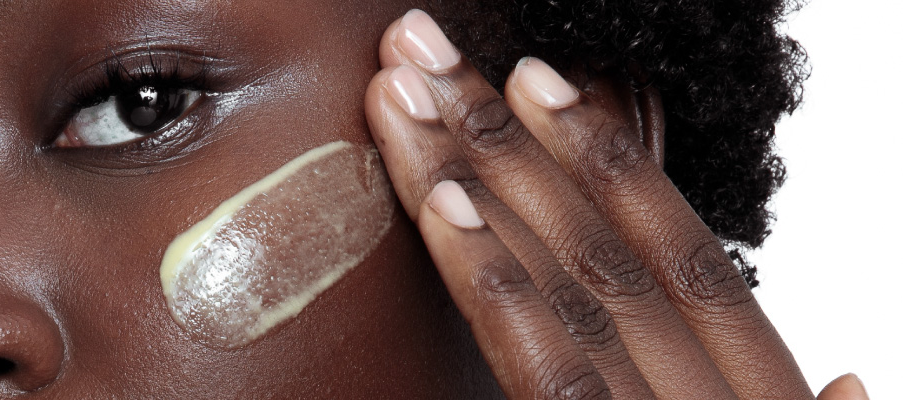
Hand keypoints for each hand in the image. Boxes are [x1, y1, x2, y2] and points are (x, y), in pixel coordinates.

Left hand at [364, 10, 865, 398]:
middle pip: (599, 239)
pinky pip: (547, 360)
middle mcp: (710, 390)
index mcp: (756, 386)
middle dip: (502, 132)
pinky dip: (496, 280)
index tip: (534, 71)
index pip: (678, 248)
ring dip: (475, 173)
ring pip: (563, 276)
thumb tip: (851, 373)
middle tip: (421, 51)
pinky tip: (443, 205)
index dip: (606, 152)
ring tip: (403, 98)